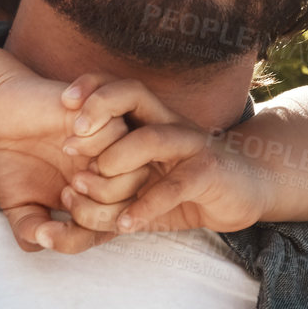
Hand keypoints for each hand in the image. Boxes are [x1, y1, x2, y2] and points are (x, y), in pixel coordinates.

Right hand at [0, 69, 131, 252]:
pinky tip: (70, 131)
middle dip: (97, 205)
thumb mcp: (17, 204)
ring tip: (68, 155)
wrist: (4, 113)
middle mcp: (108, 175)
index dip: (82, 232)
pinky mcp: (106, 116)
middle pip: (130, 202)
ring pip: (134, 170)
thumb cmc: (15, 160)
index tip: (48, 222)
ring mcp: (110, 147)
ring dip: (100, 171)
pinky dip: (93, 137)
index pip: (107, 229)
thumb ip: (29, 228)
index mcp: (93, 200)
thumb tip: (44, 241)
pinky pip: (120, 132)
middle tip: (69, 188)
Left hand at [56, 77, 274, 234]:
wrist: (245, 191)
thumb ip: (108, 188)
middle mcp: (170, 122)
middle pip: (134, 93)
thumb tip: (61, 197)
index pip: (120, 86)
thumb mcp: (143, 183)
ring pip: (153, 137)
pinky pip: (177, 185)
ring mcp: (192, 145)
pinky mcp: (210, 174)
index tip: (62, 100)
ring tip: (88, 181)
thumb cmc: (185, 184)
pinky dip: (148, 205)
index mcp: (153, 117)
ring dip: (117, 157)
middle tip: (69, 142)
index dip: (92, 85)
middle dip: (98, 109)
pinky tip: (126, 223)